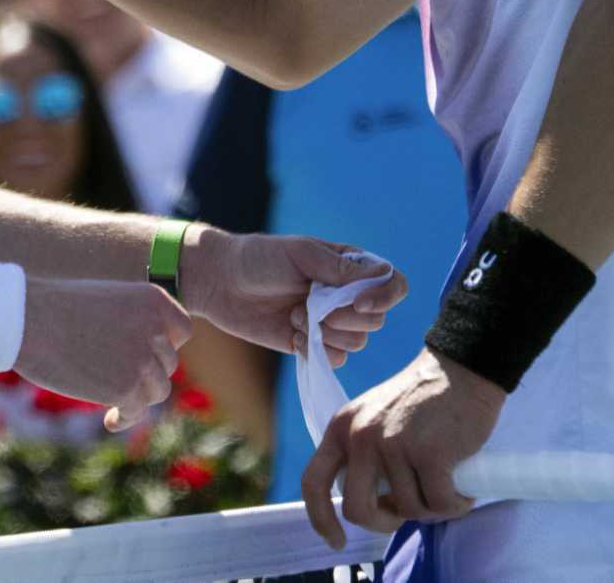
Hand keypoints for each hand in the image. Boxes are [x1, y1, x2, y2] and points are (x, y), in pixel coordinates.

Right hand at [15, 276, 192, 430]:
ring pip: (157, 390)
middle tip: (118, 376)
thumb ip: (134, 324)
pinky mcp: (127, 388)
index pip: (181, 331)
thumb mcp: (107, 302)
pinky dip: (125, 417)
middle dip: (146, 372)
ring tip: (114, 399)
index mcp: (154, 300)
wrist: (25, 319)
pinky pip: (137, 411)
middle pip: (166, 363)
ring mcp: (143, 360)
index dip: (164, 345)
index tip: (142, 353)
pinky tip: (109, 419)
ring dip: (137, 396)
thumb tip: (149, 358)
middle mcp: (156, 329)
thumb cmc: (56, 308)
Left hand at [181, 227, 405, 363]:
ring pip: (357, 342)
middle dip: (344, 318)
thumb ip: (339, 268)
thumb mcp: (300, 254)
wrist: (221, 283)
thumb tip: (384, 273)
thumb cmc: (260, 258)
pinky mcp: (312, 344)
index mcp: (350, 267)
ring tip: (295, 316)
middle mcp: (346, 296)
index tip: (358, 303)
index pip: (392, 284)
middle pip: (376, 320)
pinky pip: (335, 359)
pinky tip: (292, 335)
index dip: (384, 297)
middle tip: (310, 304)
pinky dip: (315, 350)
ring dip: (325, 333)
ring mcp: (330, 322)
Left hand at [300, 347, 506, 549]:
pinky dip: (456, 505)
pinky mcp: (429, 454)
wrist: (462, 368)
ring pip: (408, 510)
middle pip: (358, 509)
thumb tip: (372, 504)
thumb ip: (364, 452)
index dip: (321, 518)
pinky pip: (440, 504)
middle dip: (385, 522)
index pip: (314, 482)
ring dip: (431, 507)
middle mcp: (361, 436)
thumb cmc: (425, 399)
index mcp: (342, 427)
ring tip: (445, 483)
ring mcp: (393, 445)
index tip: (336, 539)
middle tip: (407, 511)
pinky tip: (462, 490)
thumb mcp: (376, 417)